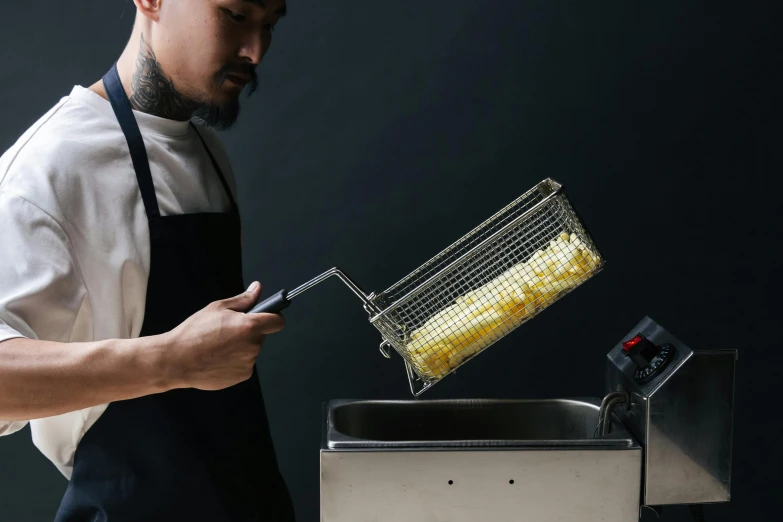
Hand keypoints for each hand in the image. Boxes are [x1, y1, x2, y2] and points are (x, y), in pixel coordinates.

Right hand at [161, 281, 284, 389]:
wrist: (176, 360)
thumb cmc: (194, 333)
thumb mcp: (218, 308)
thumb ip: (243, 299)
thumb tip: (257, 289)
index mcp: (249, 326)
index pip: (278, 321)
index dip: (274, 317)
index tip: (268, 317)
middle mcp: (252, 346)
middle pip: (260, 336)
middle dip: (249, 332)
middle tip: (227, 331)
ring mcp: (248, 362)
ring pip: (251, 350)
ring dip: (241, 347)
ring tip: (218, 345)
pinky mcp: (242, 375)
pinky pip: (244, 364)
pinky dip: (235, 361)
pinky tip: (218, 357)